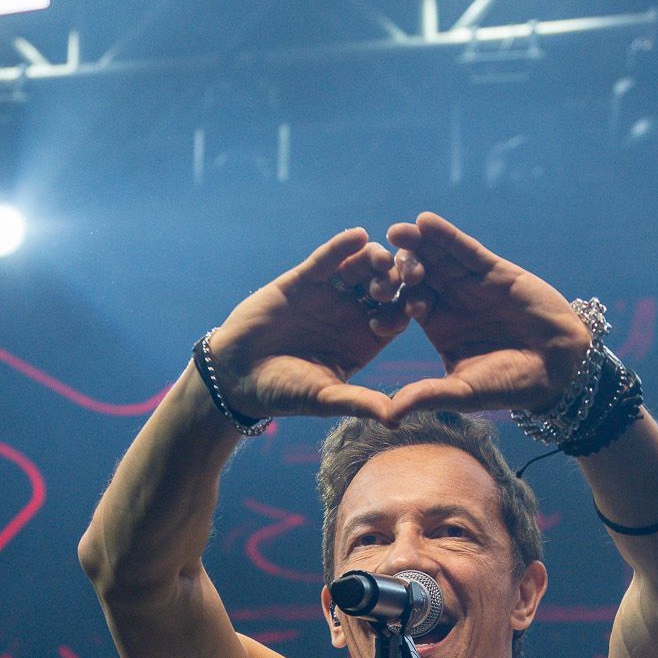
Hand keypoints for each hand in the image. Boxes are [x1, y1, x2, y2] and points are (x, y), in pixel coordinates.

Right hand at [205, 228, 408, 423]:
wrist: (237, 373)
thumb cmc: (284, 392)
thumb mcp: (325, 398)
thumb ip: (359, 402)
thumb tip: (396, 420)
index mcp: (366, 341)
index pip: (396, 319)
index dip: (408, 311)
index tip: (420, 306)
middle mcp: (353, 313)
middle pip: (385, 288)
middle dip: (396, 281)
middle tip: (408, 274)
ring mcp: (332, 293)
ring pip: (361, 269)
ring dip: (374, 260)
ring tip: (383, 257)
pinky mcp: (307, 278)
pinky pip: (329, 258)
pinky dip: (342, 247)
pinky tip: (357, 236)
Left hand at [380, 212, 592, 419]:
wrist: (557, 365)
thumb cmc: (511, 384)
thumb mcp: (464, 392)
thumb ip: (429, 396)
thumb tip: (390, 415)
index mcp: (438, 328)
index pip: (405, 313)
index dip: (389, 313)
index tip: (371, 318)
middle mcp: (450, 302)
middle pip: (415, 280)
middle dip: (397, 273)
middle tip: (377, 268)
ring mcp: (469, 283)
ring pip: (436, 260)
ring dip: (415, 246)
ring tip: (395, 232)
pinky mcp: (491, 269)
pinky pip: (463, 249)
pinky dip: (445, 236)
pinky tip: (425, 222)